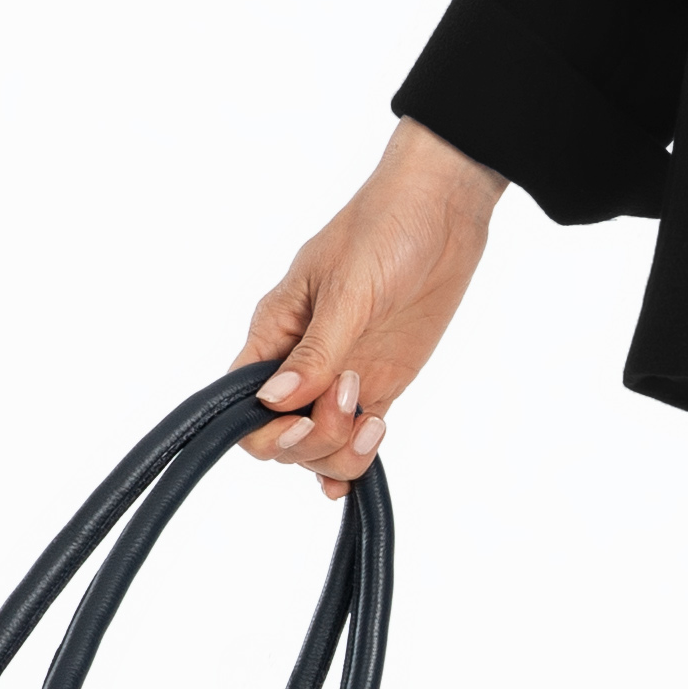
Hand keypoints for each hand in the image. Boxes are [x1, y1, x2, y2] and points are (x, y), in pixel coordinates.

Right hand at [237, 121, 506, 491]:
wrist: (444, 210)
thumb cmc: (386, 227)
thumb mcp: (348, 289)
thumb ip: (316, 351)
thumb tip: (274, 401)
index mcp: (274, 331)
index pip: (243, 404)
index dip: (267, 429)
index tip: (302, 420)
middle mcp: (301, 360)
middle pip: (281, 435)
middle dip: (313, 440)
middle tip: (354, 404)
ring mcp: (342, 375)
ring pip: (320, 444)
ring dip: (342, 451)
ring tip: (375, 422)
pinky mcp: (380, 382)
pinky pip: (356, 435)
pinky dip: (355, 463)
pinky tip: (358, 478)